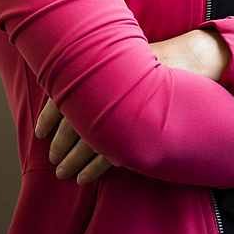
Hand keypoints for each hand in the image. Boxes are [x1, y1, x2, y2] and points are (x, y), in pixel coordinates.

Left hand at [33, 29, 228, 182]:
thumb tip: (68, 85)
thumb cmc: (158, 57)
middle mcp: (108, 86)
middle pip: (72, 123)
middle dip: (60, 145)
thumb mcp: (124, 55)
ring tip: (64, 174)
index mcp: (100, 66)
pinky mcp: (140, 125)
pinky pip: (111, 153)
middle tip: (53, 160)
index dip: (49, 118)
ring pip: (88, 142)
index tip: (40, 133)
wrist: (194, 59)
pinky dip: (95, 168)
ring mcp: (125, 107)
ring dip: (73, 161)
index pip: (63, 95)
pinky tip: (85, 178)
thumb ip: (99, 70)